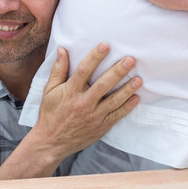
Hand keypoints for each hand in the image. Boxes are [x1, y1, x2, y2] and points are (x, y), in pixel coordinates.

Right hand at [33, 42, 140, 161]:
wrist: (51, 143)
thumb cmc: (50, 114)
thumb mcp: (49, 91)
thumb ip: (58, 70)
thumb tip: (63, 50)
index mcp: (70, 92)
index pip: (83, 70)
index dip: (95, 57)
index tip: (105, 45)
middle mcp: (83, 103)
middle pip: (103, 85)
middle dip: (117, 71)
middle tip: (130, 60)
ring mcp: (93, 116)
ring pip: (114, 101)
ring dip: (127, 89)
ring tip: (139, 79)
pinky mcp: (100, 127)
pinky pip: (116, 116)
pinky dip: (127, 107)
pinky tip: (136, 98)